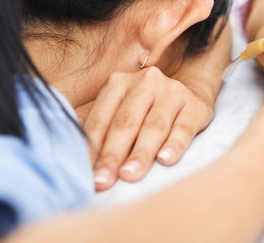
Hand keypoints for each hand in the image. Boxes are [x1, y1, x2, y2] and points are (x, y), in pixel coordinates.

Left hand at [81, 67, 213, 190]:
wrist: (188, 92)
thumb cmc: (145, 109)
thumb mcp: (119, 108)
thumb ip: (97, 126)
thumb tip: (68, 154)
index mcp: (119, 82)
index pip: (102, 119)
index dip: (92, 148)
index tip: (87, 176)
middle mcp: (146, 82)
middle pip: (126, 122)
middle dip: (113, 154)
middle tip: (104, 180)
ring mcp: (173, 92)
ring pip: (154, 126)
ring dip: (141, 152)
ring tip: (130, 175)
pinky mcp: (195, 106)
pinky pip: (184, 127)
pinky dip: (175, 144)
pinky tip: (166, 159)